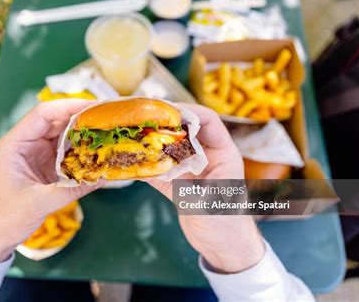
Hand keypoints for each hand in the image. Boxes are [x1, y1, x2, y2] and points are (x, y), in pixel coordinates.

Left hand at [0, 99, 104, 262]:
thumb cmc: (3, 218)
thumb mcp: (37, 204)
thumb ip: (70, 190)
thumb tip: (102, 178)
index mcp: (15, 144)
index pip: (43, 114)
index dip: (69, 106)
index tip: (94, 106)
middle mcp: (25, 143)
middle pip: (56, 120)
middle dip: (82, 117)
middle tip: (108, 117)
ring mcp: (35, 153)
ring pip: (63, 134)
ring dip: (84, 133)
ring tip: (108, 132)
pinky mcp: (44, 165)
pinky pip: (65, 151)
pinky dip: (81, 150)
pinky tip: (97, 152)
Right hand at [147, 103, 264, 272]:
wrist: (225, 248)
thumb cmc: (227, 225)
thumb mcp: (206, 201)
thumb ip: (181, 183)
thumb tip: (151, 167)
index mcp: (224, 154)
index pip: (208, 121)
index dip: (188, 111)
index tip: (164, 109)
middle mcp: (207, 157)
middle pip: (185, 130)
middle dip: (164, 123)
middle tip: (140, 119)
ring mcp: (192, 169)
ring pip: (171, 147)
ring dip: (153, 142)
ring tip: (132, 134)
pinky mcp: (180, 183)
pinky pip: (161, 168)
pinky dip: (147, 164)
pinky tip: (131, 162)